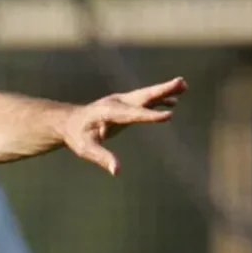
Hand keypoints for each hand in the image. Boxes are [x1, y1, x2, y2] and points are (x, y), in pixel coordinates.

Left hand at [62, 77, 187, 174]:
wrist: (68, 122)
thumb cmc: (77, 136)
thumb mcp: (85, 149)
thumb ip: (101, 157)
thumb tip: (116, 170)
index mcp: (107, 113)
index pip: (132, 114)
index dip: (150, 115)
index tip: (168, 115)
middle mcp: (116, 103)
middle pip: (142, 96)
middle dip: (161, 90)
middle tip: (180, 82)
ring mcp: (120, 101)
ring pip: (145, 95)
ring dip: (164, 90)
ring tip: (183, 85)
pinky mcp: (124, 105)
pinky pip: (144, 101)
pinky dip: (159, 99)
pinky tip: (174, 100)